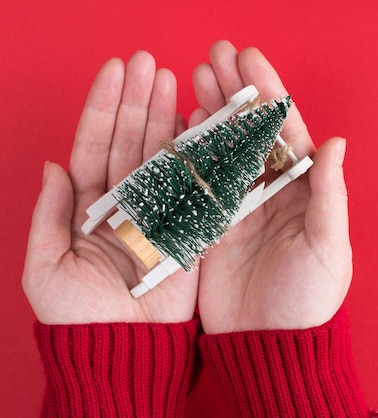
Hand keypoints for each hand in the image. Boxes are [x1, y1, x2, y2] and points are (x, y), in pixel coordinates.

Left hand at [22, 51, 197, 323]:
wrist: (124, 349)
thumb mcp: (46, 268)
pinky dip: (196, 159)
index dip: (103, 107)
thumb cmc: (79, 316)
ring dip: (166, 119)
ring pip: (162, 157)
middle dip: (138, 101)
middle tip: (149, 63)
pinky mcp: (187, 230)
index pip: (94, 146)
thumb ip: (49, 216)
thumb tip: (53, 165)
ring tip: (173, 82)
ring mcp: (157, 213)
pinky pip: (192, 188)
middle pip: (131, 142)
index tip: (115, 71)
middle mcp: (124, 203)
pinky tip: (198, 127)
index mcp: (88, 207)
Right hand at [191, 41, 351, 332]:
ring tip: (197, 74)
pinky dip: (190, 153)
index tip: (251, 60)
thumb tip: (335, 141)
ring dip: (212, 112)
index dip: (269, 95)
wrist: (269, 342)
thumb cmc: (309, 298)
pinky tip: (182, 123)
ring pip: (224, 148)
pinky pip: (200, 181)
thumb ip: (328, 193)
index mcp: (303, 191)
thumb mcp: (327, 245)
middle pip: (252, 132)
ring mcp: (239, 206)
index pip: (285, 132)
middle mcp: (271, 192)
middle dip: (236, 93)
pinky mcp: (211, 225)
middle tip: (216, 54)